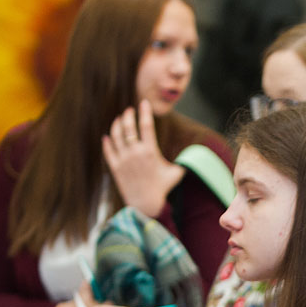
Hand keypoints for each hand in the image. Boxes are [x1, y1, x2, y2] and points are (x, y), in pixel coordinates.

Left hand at [102, 100, 184, 217]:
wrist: (146, 204)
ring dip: (116, 125)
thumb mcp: (176, 173)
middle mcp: (135, 153)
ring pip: (116, 135)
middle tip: (129, 111)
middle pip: (128, 127)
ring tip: (119, 120)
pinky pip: (108, 150)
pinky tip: (108, 137)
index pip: (146, 125)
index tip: (144, 103)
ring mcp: (123, 159)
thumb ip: (184, 161)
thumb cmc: (163, 187)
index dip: (145, 111)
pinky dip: (107, 141)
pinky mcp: (115, 167)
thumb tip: (197, 153)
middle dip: (128, 115)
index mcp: (150, 151)